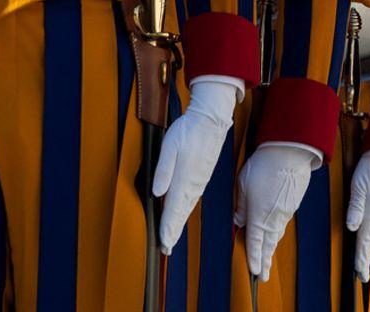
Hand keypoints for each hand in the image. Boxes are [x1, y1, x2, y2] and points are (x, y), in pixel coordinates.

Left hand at [153, 78, 240, 253]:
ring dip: (180, 223)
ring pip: (188, 208)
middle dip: (173, 232)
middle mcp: (193, 185)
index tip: (163, 244)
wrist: (211, 120)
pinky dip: (186, 211)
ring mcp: (200, 181)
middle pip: (182, 214)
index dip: (167, 229)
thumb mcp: (170, 147)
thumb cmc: (188, 131)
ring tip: (173, 235)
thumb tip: (158, 193)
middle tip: (167, 249)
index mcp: (184, 180)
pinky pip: (193, 199)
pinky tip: (184, 212)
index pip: (173, 211)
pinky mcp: (203, 176)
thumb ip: (163, 171)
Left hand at [234, 142, 318, 280]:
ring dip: (272, 248)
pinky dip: (279, 232)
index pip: (254, 243)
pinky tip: (277, 233)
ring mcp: (286, 211)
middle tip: (264, 276)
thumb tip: (239, 221)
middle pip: (269, 244)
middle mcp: (273, 218)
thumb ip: (242, 206)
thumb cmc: (264, 165)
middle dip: (265, 261)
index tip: (254, 272)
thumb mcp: (244, 185)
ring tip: (269, 258)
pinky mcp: (294, 203)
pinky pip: (284, 223)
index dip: (253, 259)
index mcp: (258, 216)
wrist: (290, 152)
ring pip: (277, 234)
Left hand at [347, 151, 369, 280]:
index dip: (361, 259)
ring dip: (366, 249)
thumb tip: (352, 227)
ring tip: (361, 261)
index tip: (360, 275)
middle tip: (361, 275)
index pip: (365, 242)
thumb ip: (355, 207)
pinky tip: (366, 238)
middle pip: (369, 242)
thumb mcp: (359, 186)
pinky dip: (369, 237)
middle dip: (364, 259)